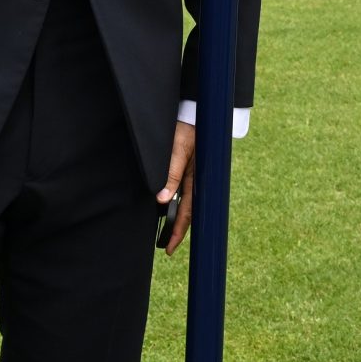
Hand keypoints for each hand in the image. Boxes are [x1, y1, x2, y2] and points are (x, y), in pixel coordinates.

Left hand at [159, 121, 195, 253]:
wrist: (198, 112)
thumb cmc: (187, 129)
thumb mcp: (177, 151)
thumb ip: (171, 174)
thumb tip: (162, 200)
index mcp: (196, 178)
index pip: (187, 212)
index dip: (177, 231)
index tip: (168, 249)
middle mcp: (196, 179)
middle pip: (188, 211)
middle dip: (178, 229)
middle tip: (167, 247)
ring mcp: (194, 174)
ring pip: (187, 202)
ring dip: (178, 217)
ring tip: (167, 231)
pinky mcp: (190, 167)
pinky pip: (185, 190)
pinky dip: (179, 202)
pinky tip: (170, 205)